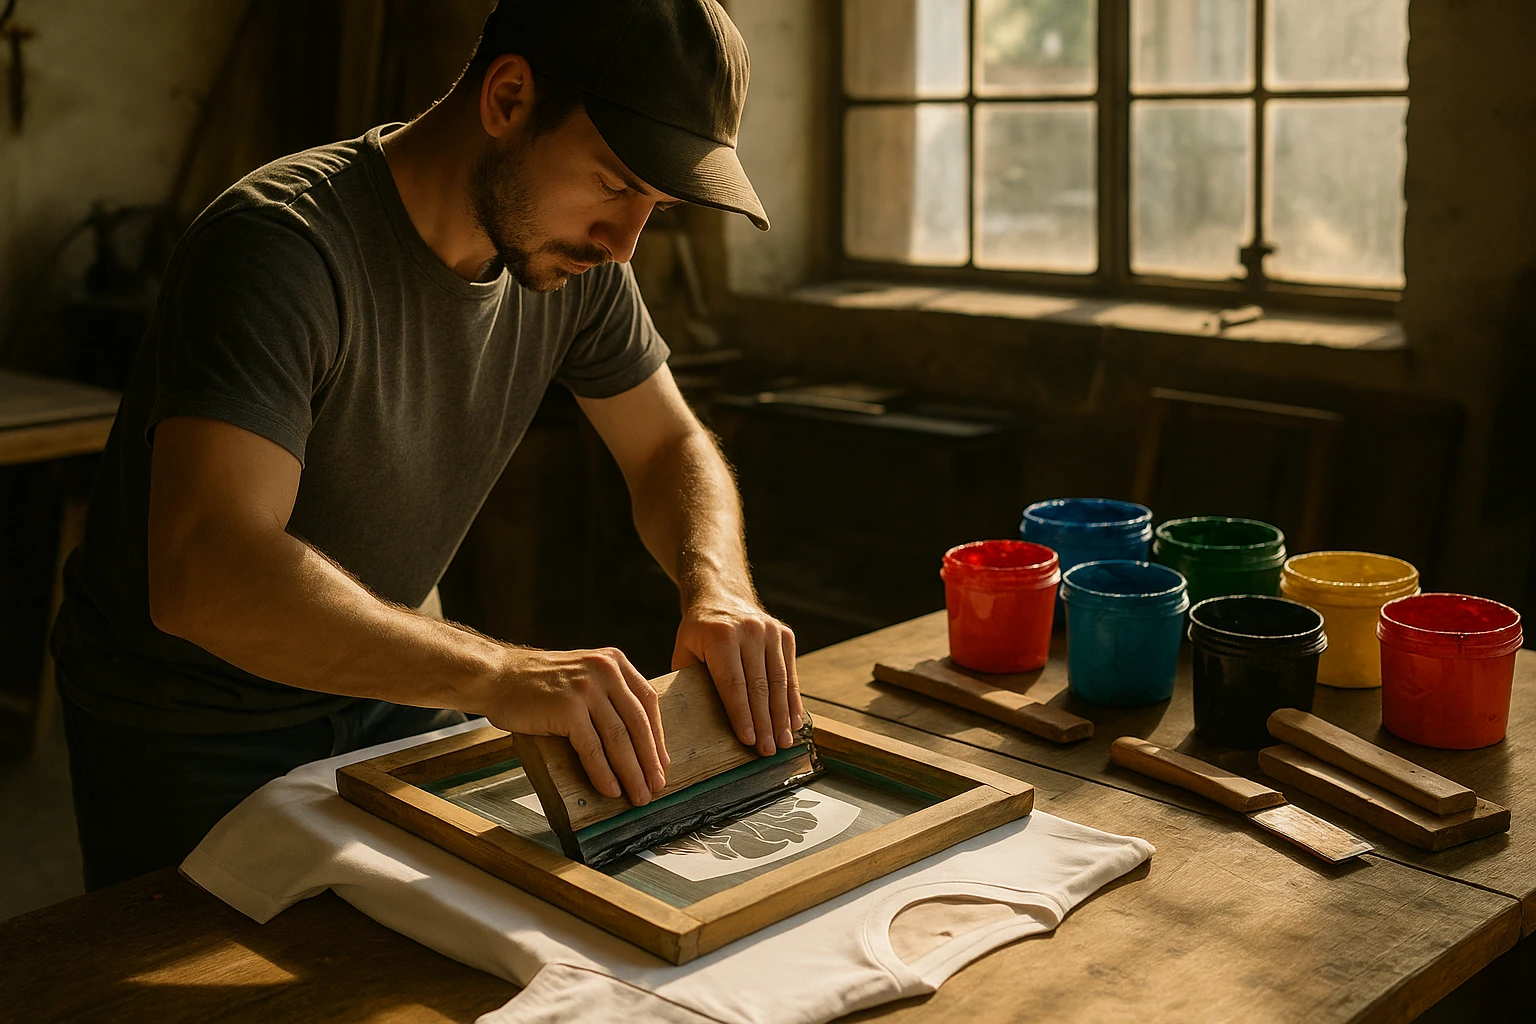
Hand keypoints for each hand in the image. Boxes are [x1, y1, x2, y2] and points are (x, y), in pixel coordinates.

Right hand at [481, 646, 668, 805]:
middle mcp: (605, 670)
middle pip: (638, 723)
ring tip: (638, 796)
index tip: (662, 763)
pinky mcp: (567, 708)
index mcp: (614, 662)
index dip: (657, 736)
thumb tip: (637, 743)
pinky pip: (592, 748)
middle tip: (656, 787)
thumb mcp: (583, 675)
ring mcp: (585, 688)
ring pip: (618, 738)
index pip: (647, 702)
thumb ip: (609, 695)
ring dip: (631, 772)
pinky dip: (603, 773)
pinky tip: (610, 789)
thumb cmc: (538, 684)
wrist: (497, 676)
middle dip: (649, 760)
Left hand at [672, 593, 802, 756]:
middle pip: (759, 686)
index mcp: (720, 636)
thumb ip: (689, 681)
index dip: (741, 714)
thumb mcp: (684, 650)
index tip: (748, 740)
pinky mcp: (785, 634)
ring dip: (783, 716)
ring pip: (778, 682)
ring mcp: (770, 631)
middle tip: (769, 751)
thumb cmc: (699, 632)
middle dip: (765, 723)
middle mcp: (749, 630)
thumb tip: (691, 722)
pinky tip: (794, 721)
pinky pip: (790, 673)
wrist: (720, 595)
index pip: (733, 683)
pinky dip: (793, 700)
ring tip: (785, 742)